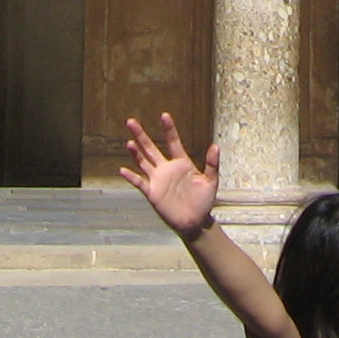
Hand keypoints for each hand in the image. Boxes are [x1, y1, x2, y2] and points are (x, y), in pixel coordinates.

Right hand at [121, 113, 219, 241]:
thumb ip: (212, 164)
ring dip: (136, 153)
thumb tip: (215, 146)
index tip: (164, 115)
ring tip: (129, 142)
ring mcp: (158, 180)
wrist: (195, 222)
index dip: (168, 129)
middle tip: (131, 121)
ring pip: (143, 162)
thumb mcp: (211, 181)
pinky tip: (123, 170)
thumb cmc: (204, 201)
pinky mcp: (153, 193)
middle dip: (141, 135)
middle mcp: (167, 168)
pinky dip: (132, 177)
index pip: (173, 141)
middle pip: (151, 148)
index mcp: (181, 163)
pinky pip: (140, 183)